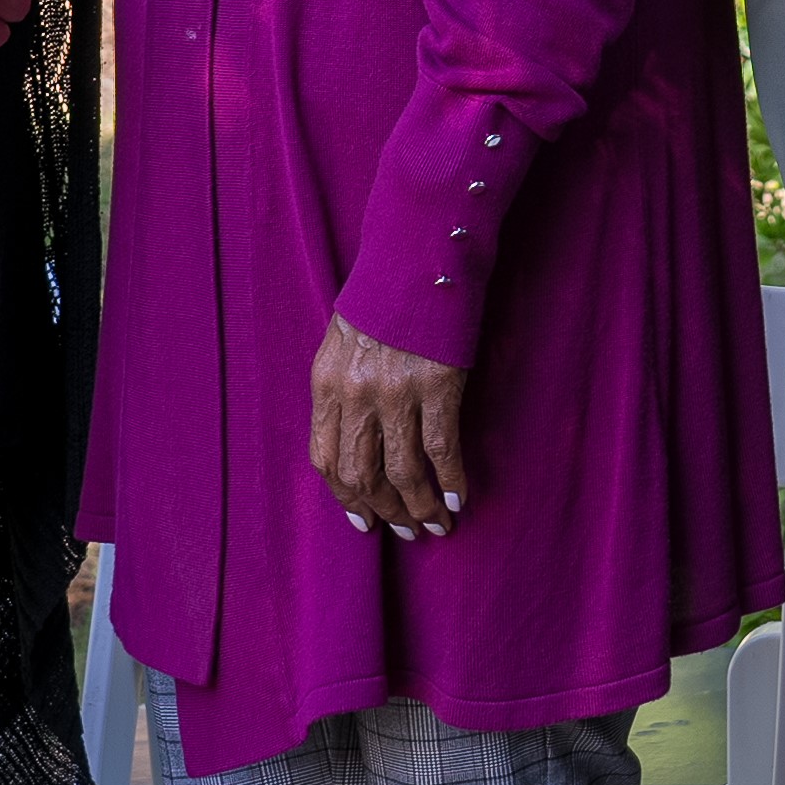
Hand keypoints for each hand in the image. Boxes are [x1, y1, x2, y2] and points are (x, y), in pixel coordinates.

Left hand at [308, 317, 467, 540]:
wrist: (420, 253)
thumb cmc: (384, 296)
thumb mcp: (343, 340)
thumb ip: (343, 388)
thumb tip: (357, 439)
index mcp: (327, 383)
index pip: (326, 459)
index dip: (346, 499)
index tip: (365, 520)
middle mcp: (356, 394)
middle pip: (362, 475)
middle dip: (385, 511)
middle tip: (406, 531)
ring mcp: (396, 393)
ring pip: (402, 472)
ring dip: (419, 507)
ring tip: (435, 525)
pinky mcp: (437, 386)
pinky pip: (441, 451)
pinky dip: (450, 482)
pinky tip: (458, 499)